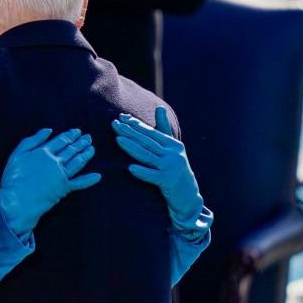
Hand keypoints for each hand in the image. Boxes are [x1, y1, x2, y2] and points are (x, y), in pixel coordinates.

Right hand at [0, 128, 100, 234]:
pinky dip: (89, 180)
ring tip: (92, 148)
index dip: (70, 135)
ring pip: (78, 163)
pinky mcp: (64, 189)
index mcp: (44, 152)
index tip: (77, 131)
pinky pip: (80, 183)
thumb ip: (32, 141)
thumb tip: (48, 130)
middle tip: (89, 137)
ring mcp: (62, 175)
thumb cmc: (13, 177)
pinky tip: (97, 176)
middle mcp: (56, 162)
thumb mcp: (17, 154)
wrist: (17, 200)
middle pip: (71, 150)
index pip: (61, 141)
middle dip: (81, 143)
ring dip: (86, 155)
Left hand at [112, 107, 204, 227]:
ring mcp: (171, 167)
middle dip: (129, 132)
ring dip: (131, 147)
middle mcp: (173, 154)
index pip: (151, 132)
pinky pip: (152, 176)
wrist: (188, 195)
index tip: (121, 118)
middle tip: (114, 124)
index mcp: (173, 144)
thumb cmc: (176, 168)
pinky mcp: (168, 181)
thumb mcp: (172, 148)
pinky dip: (142, 172)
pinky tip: (130, 168)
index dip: (135, 125)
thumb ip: (163, 128)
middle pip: (147, 142)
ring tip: (118, 139)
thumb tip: (159, 107)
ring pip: (147, 156)